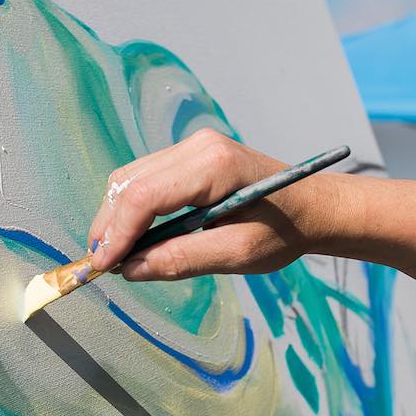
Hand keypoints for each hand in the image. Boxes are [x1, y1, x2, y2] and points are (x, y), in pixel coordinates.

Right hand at [87, 129, 340, 280]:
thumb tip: (130, 269)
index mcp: (214, 166)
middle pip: (129, 184)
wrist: (314, 206)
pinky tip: (136, 237)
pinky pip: (146, 177)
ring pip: (131, 179)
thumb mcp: (237, 253)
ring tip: (115, 256)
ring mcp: (193, 146)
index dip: (116, 235)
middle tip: (101, 267)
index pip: (144, 197)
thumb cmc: (285, 231)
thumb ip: (182, 260)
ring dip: (116, 217)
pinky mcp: (192, 154)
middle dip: (109, 227)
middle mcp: (198, 147)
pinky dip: (132, 208)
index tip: (101, 267)